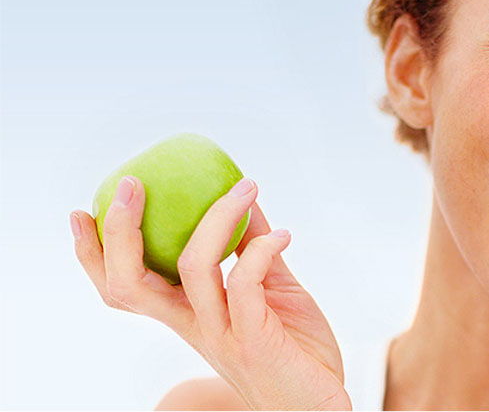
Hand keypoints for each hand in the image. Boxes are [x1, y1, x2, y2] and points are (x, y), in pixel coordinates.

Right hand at [70, 176, 350, 409]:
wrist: (321, 406)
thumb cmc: (297, 352)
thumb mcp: (274, 291)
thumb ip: (256, 251)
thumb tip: (244, 198)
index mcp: (188, 315)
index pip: (126, 287)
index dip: (95, 253)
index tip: (82, 210)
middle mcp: (195, 325)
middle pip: (130, 283)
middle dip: (120, 231)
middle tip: (130, 185)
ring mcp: (222, 333)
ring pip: (192, 269)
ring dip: (215, 218)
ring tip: (244, 187)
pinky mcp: (254, 340)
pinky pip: (246, 284)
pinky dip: (262, 250)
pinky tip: (285, 235)